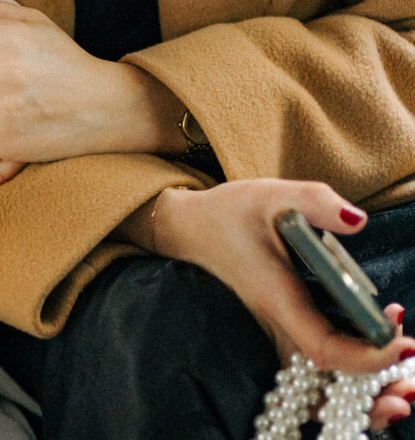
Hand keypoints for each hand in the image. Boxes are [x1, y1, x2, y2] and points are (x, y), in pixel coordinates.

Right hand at [151, 179, 414, 376]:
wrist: (191, 228)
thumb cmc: (229, 212)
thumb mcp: (270, 194)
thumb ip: (315, 201)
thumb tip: (358, 220)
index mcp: (277, 298)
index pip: (323, 347)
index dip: (366, 356)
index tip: (404, 342)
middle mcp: (277, 324)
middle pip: (324, 382)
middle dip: (371, 390)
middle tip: (410, 376)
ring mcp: (277, 330)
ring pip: (318, 382)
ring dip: (360, 388)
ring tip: (401, 379)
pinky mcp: (281, 327)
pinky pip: (315, 364)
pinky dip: (347, 370)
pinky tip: (375, 351)